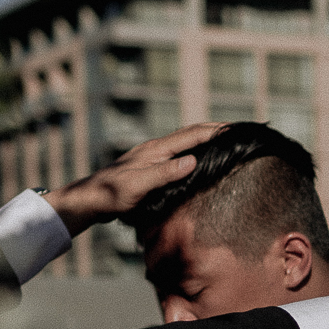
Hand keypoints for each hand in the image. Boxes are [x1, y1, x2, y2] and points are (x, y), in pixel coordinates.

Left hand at [43, 123, 224, 235]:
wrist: (91, 199)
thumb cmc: (112, 194)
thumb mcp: (139, 185)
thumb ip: (165, 172)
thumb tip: (193, 161)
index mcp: (156, 150)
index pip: (192, 135)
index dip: (215, 130)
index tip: (236, 128)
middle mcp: (156, 149)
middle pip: (191, 133)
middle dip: (214, 129)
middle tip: (237, 130)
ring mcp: (154, 156)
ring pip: (185, 142)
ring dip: (205, 138)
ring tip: (225, 140)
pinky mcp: (152, 166)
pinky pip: (180, 153)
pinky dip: (195, 150)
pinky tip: (200, 158)